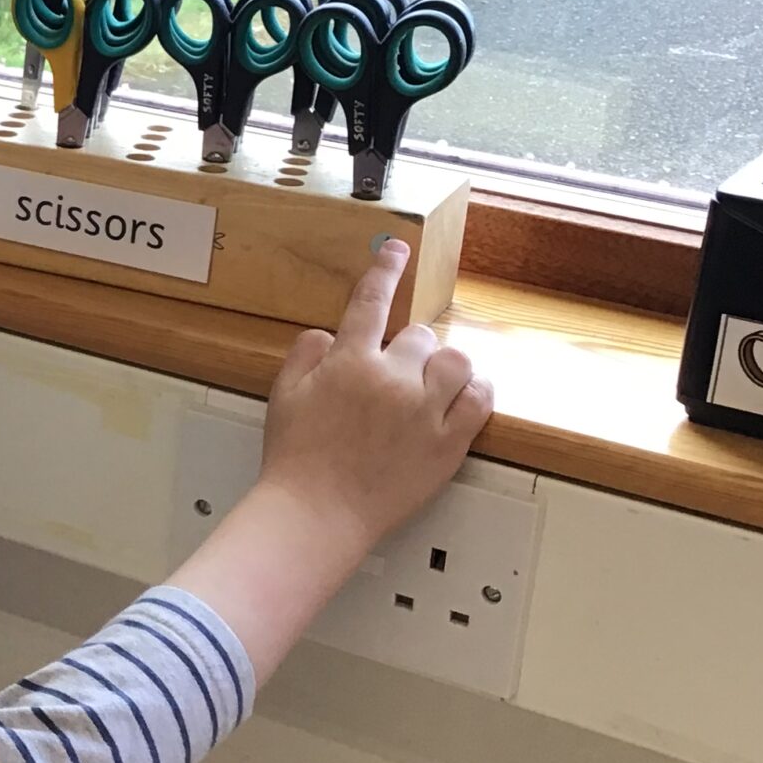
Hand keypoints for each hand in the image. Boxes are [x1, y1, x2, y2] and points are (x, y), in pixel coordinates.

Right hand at [255, 239, 493, 559]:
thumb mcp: (282, 397)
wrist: (316, 513)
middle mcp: (390, 380)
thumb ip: (305, 356)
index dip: (385, 270)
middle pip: (420, 336)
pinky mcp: (448, 443)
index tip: (397, 250)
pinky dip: (476, 391)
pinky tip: (462, 398)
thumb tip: (326, 335)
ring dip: (446, 365)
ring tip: (432, 383)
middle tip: (396, 374)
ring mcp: (423, 411)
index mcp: (348, 363)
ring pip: (456, 361)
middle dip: (409, 348)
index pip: (371, 302)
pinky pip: (480, 400)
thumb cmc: (296, 461)